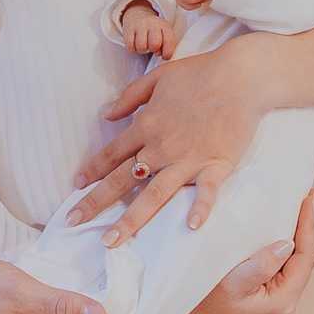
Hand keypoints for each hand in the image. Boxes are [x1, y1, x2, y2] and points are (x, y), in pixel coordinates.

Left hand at [67, 31, 270, 243]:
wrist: (241, 76)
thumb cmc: (199, 73)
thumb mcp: (157, 77)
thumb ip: (130, 97)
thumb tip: (106, 113)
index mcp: (146, 125)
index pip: (112, 153)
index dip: (93, 170)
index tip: (76, 186)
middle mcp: (161, 147)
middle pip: (123, 179)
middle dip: (95, 202)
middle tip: (73, 221)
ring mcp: (187, 159)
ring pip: (153, 195)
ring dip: (130, 220)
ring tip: (111, 241)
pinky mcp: (216, 164)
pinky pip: (206, 192)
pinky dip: (200, 209)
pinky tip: (191, 227)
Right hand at [121, 0, 176, 58]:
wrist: (138, 15)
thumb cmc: (153, 30)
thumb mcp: (163, 35)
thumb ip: (165, 45)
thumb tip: (159, 54)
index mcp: (165, 25)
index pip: (169, 41)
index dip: (167, 53)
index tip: (164, 57)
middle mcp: (153, 23)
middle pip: (155, 44)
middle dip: (152, 49)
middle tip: (150, 46)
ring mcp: (140, 24)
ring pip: (141, 46)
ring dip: (142, 50)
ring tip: (143, 45)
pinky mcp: (129, 27)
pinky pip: (130, 45)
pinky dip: (132, 49)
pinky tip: (134, 44)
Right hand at [174, 190, 313, 313]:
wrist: (186, 313)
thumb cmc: (204, 299)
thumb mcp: (231, 281)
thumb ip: (261, 265)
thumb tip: (288, 244)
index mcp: (282, 301)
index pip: (304, 258)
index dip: (308, 226)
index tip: (309, 198)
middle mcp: (286, 302)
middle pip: (304, 257)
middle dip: (308, 225)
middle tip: (311, 194)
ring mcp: (279, 298)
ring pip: (296, 259)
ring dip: (299, 231)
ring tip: (304, 204)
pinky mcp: (270, 292)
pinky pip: (286, 262)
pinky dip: (288, 240)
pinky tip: (287, 223)